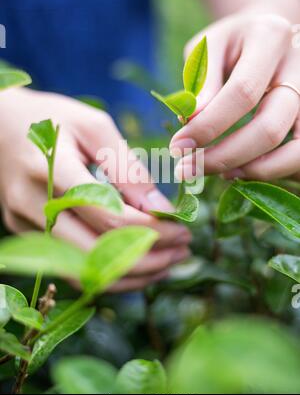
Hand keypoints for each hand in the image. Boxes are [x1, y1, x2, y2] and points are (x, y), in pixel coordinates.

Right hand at [0, 88, 190, 290]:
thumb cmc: (51, 119)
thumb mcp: (94, 127)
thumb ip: (127, 168)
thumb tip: (160, 209)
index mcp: (52, 170)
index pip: (109, 217)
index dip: (153, 229)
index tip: (184, 228)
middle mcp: (33, 205)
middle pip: (96, 254)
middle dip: (149, 259)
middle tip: (184, 249)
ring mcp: (25, 225)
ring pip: (84, 272)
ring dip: (132, 275)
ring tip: (168, 262)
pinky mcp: (26, 234)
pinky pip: (72, 268)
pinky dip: (109, 273)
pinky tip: (138, 265)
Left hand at [170, 13, 299, 180]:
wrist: (267, 37)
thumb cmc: (231, 44)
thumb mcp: (208, 48)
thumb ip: (202, 83)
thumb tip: (191, 123)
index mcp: (270, 37)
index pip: (242, 92)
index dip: (208, 126)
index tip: (178, 146)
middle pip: (270, 128)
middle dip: (225, 157)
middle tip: (188, 170)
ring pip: (295, 151)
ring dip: (254, 171)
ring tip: (221, 174)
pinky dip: (274, 172)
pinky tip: (244, 170)